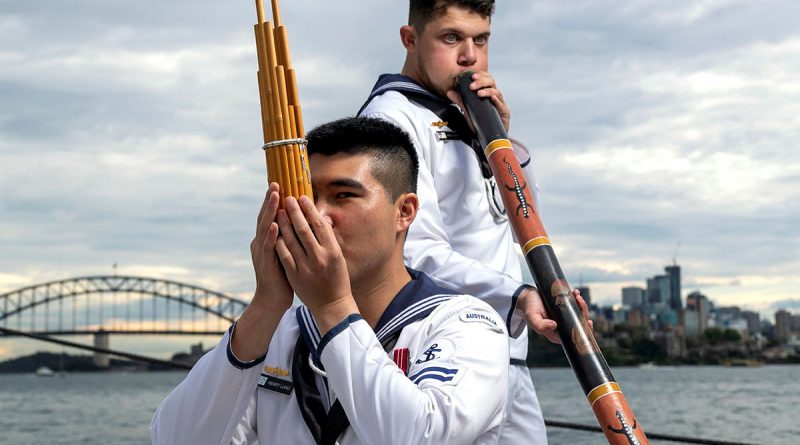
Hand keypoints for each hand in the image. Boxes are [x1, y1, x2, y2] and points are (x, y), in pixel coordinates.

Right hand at [249, 183, 292, 310]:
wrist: (273, 299)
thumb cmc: (283, 275)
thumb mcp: (287, 252)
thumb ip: (289, 237)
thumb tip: (301, 222)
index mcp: (267, 240)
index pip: (271, 215)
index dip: (274, 201)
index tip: (280, 184)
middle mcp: (261, 243)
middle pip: (265, 217)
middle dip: (270, 200)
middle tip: (275, 183)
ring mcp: (261, 252)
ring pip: (265, 228)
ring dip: (270, 211)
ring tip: (275, 196)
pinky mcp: (265, 263)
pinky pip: (268, 247)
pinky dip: (271, 235)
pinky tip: (275, 224)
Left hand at [274, 196, 357, 332]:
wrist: (332, 305)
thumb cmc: (337, 278)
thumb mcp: (338, 258)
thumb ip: (329, 240)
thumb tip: (322, 219)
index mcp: (333, 251)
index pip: (320, 225)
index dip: (310, 210)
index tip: (302, 198)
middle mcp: (320, 258)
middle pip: (304, 229)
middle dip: (294, 212)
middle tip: (287, 199)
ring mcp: (306, 267)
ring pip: (291, 240)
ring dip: (283, 224)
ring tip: (279, 211)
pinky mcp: (295, 275)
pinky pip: (284, 255)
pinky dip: (279, 242)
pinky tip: (275, 231)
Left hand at [447, 70, 510, 131]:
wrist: (487, 138)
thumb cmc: (480, 123)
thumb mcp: (468, 111)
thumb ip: (460, 101)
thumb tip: (450, 92)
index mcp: (488, 93)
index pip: (486, 79)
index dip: (481, 75)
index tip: (472, 76)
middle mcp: (495, 97)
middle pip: (492, 83)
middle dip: (482, 81)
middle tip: (472, 85)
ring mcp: (500, 105)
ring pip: (497, 92)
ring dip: (487, 91)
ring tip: (479, 93)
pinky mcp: (504, 114)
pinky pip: (502, 105)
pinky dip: (497, 100)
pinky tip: (492, 98)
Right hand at [520, 287, 592, 343]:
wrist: (526, 297)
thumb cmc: (529, 308)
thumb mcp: (532, 317)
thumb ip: (540, 325)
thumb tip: (554, 326)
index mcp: (555, 333)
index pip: (573, 336)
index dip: (583, 331)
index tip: (587, 322)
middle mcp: (562, 326)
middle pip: (579, 324)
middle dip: (584, 314)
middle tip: (581, 303)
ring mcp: (564, 317)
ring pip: (579, 314)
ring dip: (581, 304)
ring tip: (576, 295)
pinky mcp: (565, 308)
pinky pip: (575, 305)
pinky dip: (577, 299)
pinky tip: (575, 292)